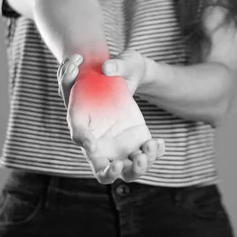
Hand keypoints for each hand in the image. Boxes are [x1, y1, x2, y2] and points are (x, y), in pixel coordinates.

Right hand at [57, 54, 164, 183]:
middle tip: (119, 165)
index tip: (92, 143)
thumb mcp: (113, 63)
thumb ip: (108, 65)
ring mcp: (120, 144)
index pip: (79, 136)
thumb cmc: (113, 68)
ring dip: (138, 167)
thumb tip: (102, 67)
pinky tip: (158, 143)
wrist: (129, 74)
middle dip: (109, 173)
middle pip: (101, 171)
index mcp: (85, 122)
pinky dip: (154, 155)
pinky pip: (145, 157)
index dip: (83, 141)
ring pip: (126, 171)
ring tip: (149, 147)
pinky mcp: (137, 141)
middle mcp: (100, 141)